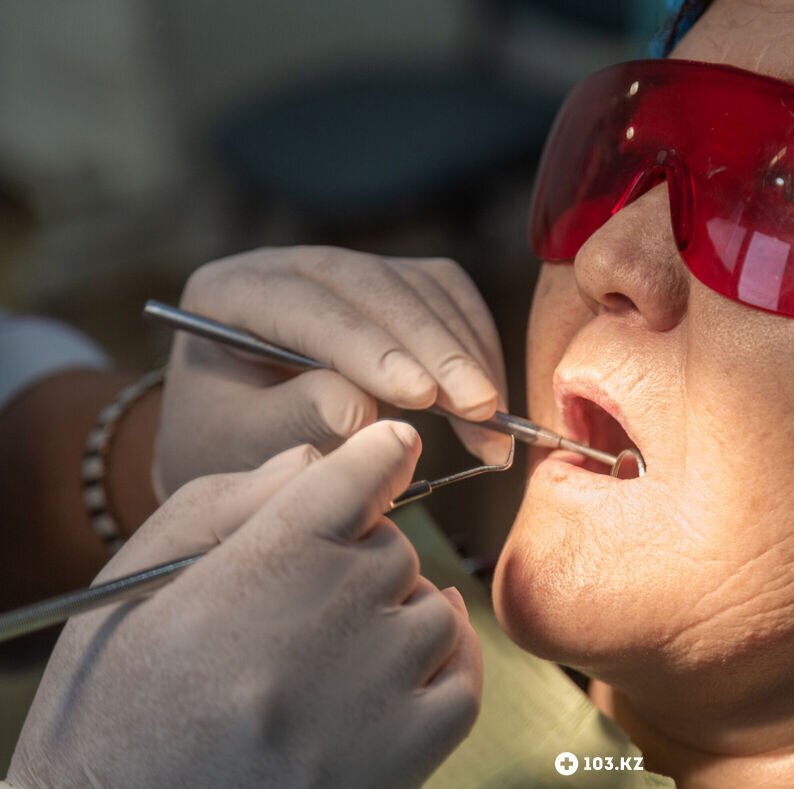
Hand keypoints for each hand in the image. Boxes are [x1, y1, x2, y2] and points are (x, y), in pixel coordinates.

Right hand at [8, 422, 481, 788]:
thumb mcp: (139, 578)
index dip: (380, 455)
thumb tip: (317, 459)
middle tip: (304, 606)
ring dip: (394, 619)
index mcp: (265, 564)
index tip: (392, 450)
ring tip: (332, 656)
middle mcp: (330, 620)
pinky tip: (406, 667)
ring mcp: (375, 692)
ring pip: (431, 610)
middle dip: (358, 560)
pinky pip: (463, 682)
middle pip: (392, 547)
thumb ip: (229, 501)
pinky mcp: (403, 759)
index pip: (357, 476)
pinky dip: (445, 664)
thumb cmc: (116, 697)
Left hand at [154, 246, 508, 496]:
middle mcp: (290, 266)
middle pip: (374, 286)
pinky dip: (477, 346)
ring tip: (492, 421)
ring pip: (422, 287)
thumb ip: (294, 419)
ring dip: (466, 353)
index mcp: (230, 293)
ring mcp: (346, 270)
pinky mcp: (392, 284)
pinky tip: (490, 402)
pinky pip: (449, 297)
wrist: (238, 440)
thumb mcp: (244, 444)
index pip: (309, 306)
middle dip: (436, 348)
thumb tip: (360, 409)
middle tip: (480, 408)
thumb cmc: (231, 446)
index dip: (370, 348)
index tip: (419, 396)